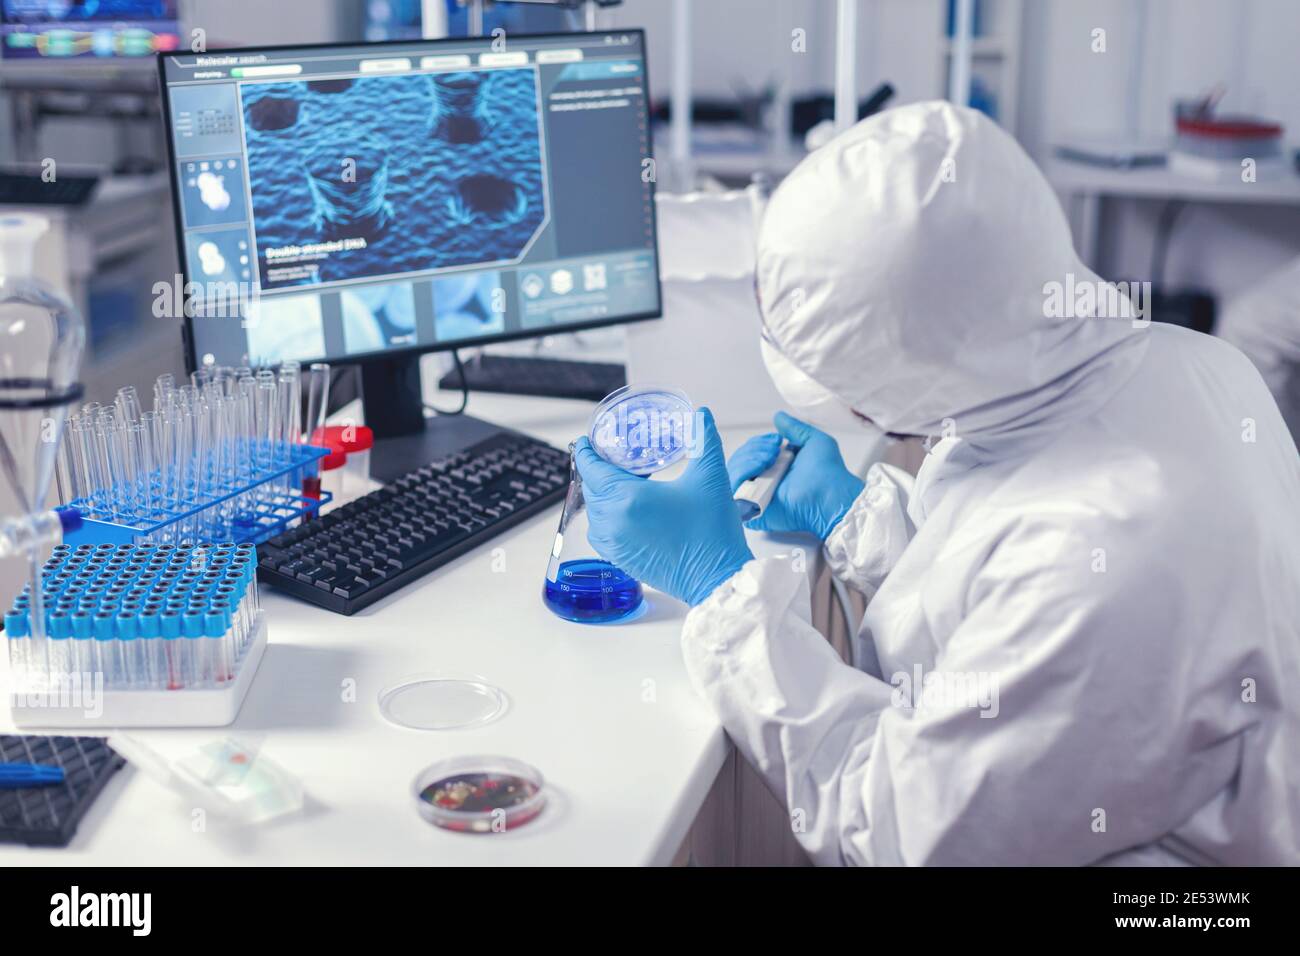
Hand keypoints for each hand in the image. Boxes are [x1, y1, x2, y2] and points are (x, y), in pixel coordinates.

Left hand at [575, 407, 752, 606]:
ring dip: (603, 494)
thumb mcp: (711, 478)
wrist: (717, 578)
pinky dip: (607, 517)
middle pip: (591, 488)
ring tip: (626, 483)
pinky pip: (601, 532)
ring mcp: (614, 544)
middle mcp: (612, 522)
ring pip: (594, 511)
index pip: (591, 468)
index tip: (587, 441)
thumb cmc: (712, 533)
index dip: (587, 451)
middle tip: (616, 458)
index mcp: (627, 499)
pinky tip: (629, 509)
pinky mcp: (620, 560)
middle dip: (599, 471)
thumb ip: (704, 440)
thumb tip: (702, 415)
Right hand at [726, 411, 864, 539]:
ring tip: (770, 459)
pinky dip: (741, 474)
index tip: (776, 440)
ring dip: (747, 459)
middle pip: (738, 461)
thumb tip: (778, 416)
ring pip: (732, 474)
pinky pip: (732, 492)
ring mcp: (756, 498)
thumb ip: (794, 428)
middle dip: (753, 449)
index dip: (757, 443)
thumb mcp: (814, 441)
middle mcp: (763, 483)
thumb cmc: (828, 472)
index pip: (749, 453)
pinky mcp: (751, 512)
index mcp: (774, 469)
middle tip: (774, 450)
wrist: (830, 495)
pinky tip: (760, 469)